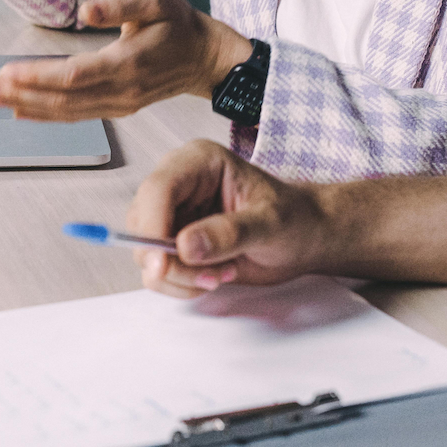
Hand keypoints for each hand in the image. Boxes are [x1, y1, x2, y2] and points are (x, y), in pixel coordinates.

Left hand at [0, 0, 252, 119]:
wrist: (204, 57)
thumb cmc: (179, 25)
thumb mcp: (156, 1)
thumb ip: (120, 4)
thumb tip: (86, 9)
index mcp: (128, 63)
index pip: (73, 76)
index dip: (38, 76)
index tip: (7, 71)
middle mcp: (122, 90)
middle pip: (63, 100)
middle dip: (21, 94)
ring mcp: (120, 104)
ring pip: (67, 112)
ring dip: (28, 106)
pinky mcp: (118, 108)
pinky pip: (76, 116)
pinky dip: (46, 115)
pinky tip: (22, 110)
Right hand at [125, 139, 328, 297]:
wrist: (304, 237)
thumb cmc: (294, 218)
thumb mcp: (270, 223)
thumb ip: (230, 233)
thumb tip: (185, 246)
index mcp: (200, 162)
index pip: (158, 188)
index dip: (152, 227)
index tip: (162, 264)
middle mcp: (180, 185)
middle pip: (143, 223)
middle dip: (170, 260)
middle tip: (211, 275)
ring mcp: (174, 215)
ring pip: (146, 252)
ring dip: (180, 276)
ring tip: (222, 273)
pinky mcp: (174, 244)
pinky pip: (158, 271)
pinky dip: (182, 284)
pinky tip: (216, 275)